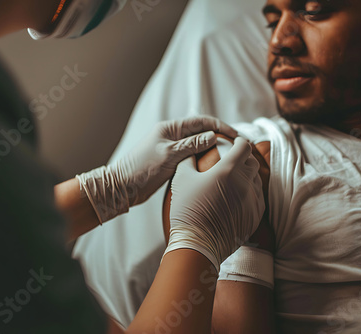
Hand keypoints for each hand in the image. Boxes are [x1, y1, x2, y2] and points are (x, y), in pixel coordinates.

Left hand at [76, 116, 237, 223]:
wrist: (123, 186)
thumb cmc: (141, 168)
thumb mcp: (168, 155)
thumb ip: (190, 145)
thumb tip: (212, 136)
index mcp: (170, 128)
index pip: (201, 122)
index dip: (220, 126)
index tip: (236, 135)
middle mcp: (173, 136)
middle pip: (202, 132)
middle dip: (220, 137)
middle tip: (237, 146)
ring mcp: (172, 149)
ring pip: (198, 145)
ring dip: (213, 148)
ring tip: (229, 156)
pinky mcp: (172, 162)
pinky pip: (192, 157)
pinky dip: (204, 159)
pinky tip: (214, 166)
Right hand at [164, 137, 264, 270]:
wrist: (197, 244)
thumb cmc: (187, 210)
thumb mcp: (182, 179)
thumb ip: (189, 159)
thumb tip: (192, 150)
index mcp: (228, 170)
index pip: (243, 147)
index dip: (239, 142)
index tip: (234, 143)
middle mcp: (245, 183)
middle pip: (252, 162)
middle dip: (244, 158)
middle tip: (234, 159)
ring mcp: (253, 200)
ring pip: (257, 180)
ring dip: (248, 176)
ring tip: (235, 179)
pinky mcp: (256, 215)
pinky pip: (258, 198)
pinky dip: (250, 193)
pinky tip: (239, 197)